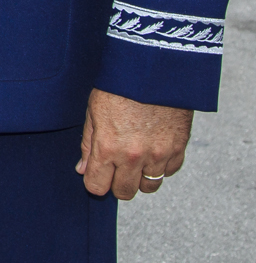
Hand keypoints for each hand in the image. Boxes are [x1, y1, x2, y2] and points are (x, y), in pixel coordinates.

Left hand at [77, 88, 191, 197]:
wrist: (153, 70)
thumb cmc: (119, 87)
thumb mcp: (93, 111)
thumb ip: (88, 144)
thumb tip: (83, 169)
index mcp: (108, 148)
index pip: (97, 187)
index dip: (94, 182)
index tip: (96, 174)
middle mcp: (134, 157)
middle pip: (125, 192)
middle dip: (117, 183)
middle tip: (115, 168)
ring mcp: (158, 154)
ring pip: (149, 187)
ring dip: (140, 177)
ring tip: (135, 159)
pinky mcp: (178, 148)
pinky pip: (169, 172)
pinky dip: (161, 166)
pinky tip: (152, 149)